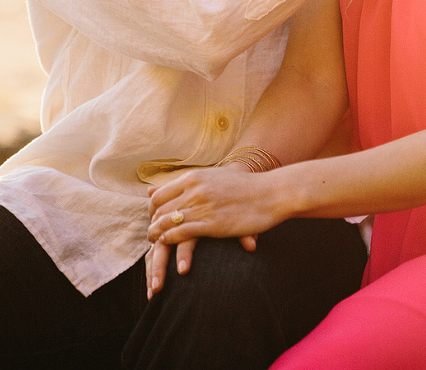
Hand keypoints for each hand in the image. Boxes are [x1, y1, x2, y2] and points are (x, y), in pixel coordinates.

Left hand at [145, 162, 263, 297]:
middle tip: (153, 235)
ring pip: (165, 223)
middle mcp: (195, 190)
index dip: (152, 210)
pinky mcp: (212, 224)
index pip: (158, 195)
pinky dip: (170, 241)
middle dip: (153, 225)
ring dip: (157, 236)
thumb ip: (185, 183)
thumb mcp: (214, 177)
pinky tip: (171, 246)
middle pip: (159, 210)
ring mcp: (203, 206)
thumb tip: (152, 188)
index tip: (155, 219)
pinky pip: (180, 234)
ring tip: (157, 244)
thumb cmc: (246, 186)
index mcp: (195, 177)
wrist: (273, 193)